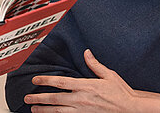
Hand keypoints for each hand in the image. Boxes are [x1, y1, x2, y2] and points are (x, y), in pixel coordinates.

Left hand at [23, 49, 137, 111]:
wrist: (131, 110)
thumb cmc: (122, 94)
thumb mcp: (109, 75)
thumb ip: (95, 65)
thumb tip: (87, 53)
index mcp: (86, 86)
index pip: (61, 82)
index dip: (46, 80)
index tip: (36, 80)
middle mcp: (81, 100)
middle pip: (55, 99)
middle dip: (39, 98)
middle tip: (28, 98)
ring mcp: (82, 111)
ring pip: (58, 111)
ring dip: (44, 110)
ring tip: (34, 109)